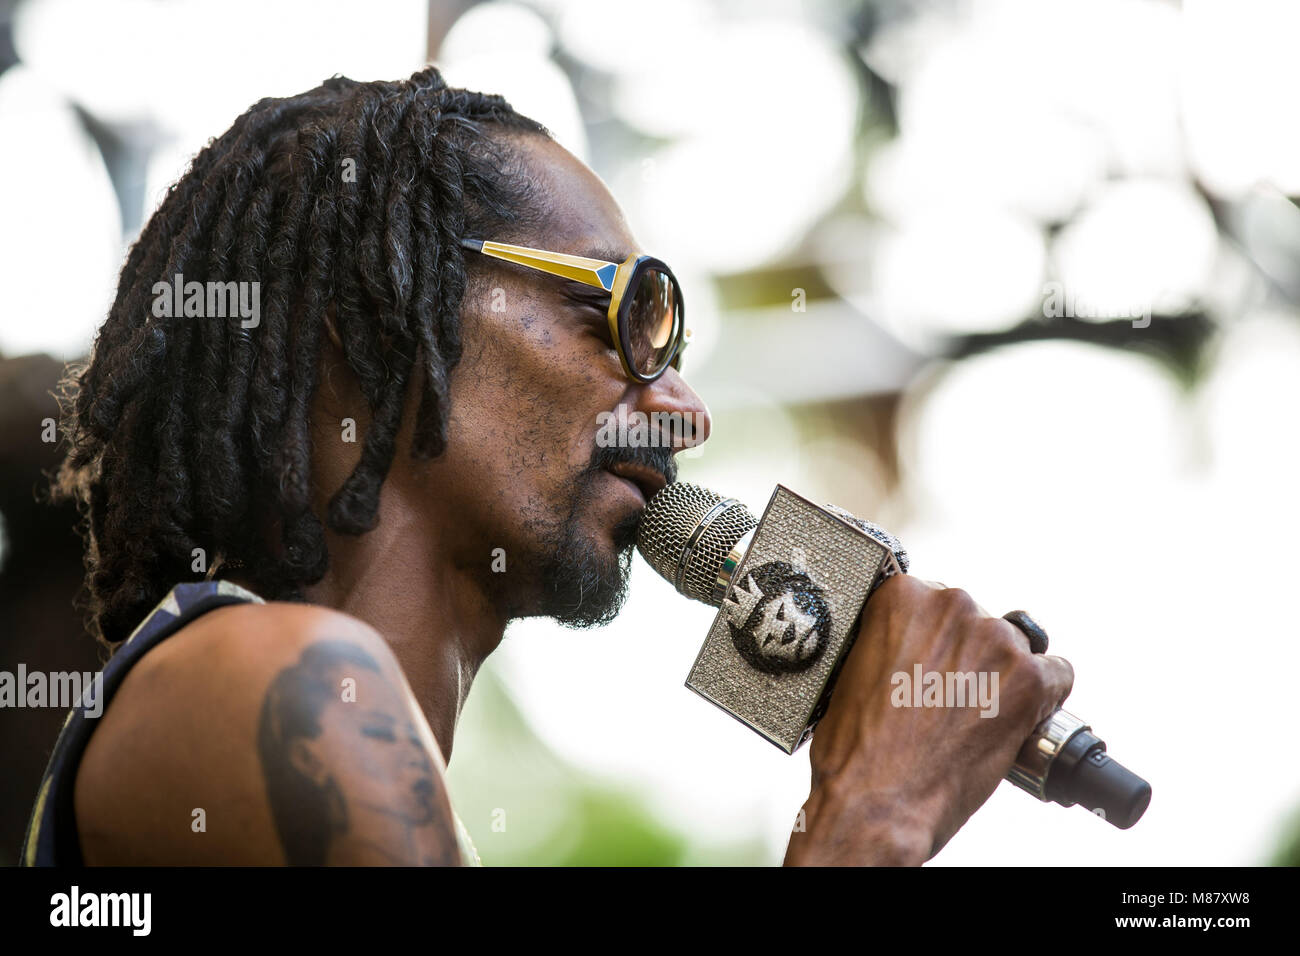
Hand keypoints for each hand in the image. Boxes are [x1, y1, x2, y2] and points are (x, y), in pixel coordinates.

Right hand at [783, 574, 1072, 865]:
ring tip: (973, 719)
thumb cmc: (857, 748)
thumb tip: (913, 646)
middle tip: (948, 698)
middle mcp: (952, 606)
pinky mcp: (1030, 679)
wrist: (876, 800)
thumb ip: (891, 639)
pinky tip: (1015, 722)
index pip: (937, 601)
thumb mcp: (854, 667)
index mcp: (903, 595)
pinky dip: (1044, 699)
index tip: (930, 665)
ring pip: (1018, 647)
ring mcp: (995, 640)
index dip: (936, 640)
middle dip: (969, 657)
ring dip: (1002, 678)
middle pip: (979, 621)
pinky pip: (1058, 674)